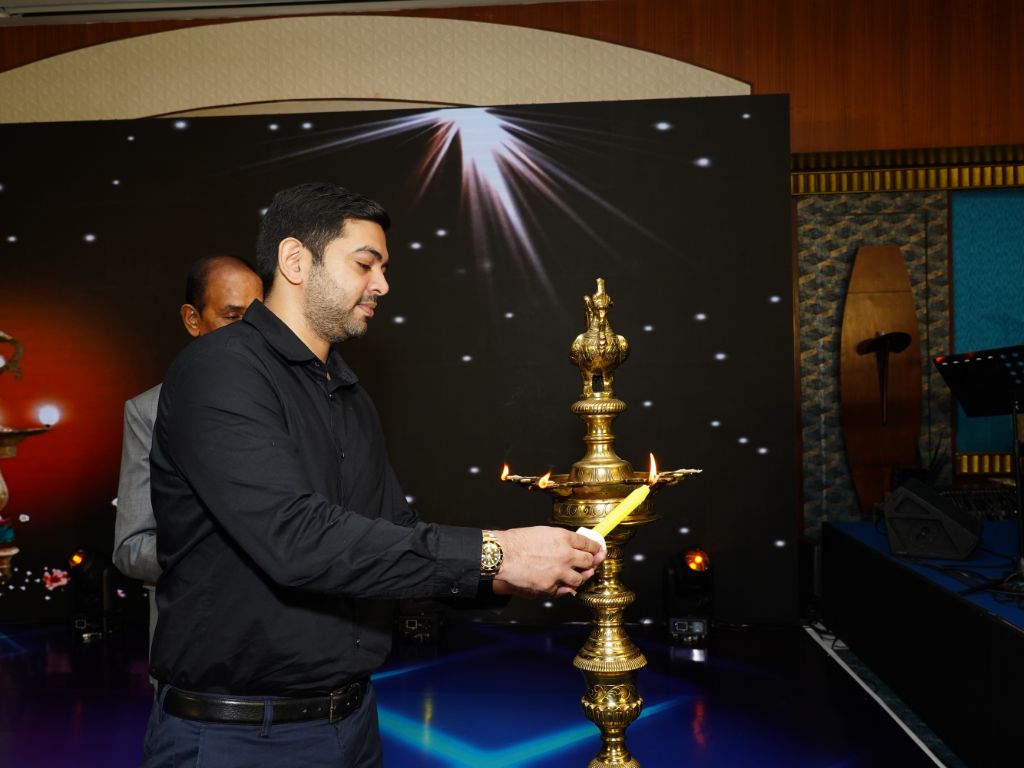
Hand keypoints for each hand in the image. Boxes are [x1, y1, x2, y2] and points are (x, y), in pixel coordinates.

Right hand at [491, 527, 605, 596]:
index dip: (596, 548)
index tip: (598, 550)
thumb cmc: (517, 542)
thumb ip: (560, 540)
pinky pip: (564, 590)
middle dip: (592, 562)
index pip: (589, 544)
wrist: (502, 555)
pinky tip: (562, 584)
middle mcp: (566, 555)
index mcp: (564, 538)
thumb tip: (571, 545)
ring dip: (579, 577)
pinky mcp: (550, 587)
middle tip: (592, 563)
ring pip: (580, 579)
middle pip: (589, 561)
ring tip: (576, 575)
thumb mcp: (543, 532)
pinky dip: (564, 587)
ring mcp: (559, 572)